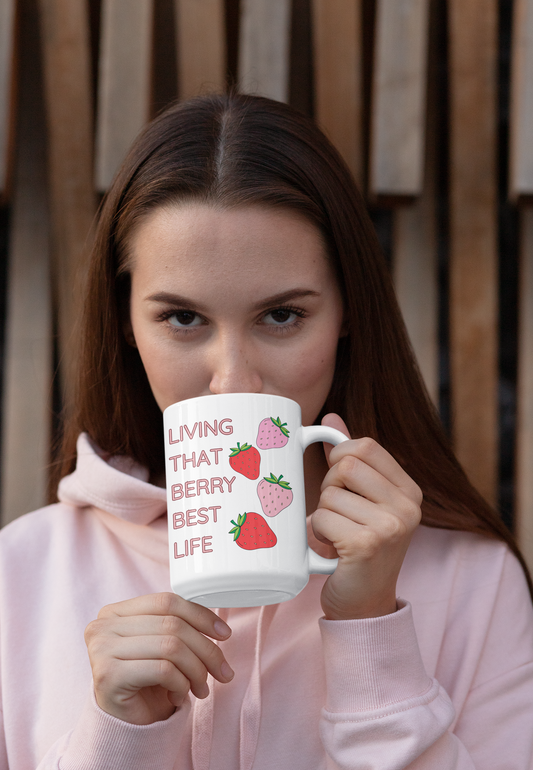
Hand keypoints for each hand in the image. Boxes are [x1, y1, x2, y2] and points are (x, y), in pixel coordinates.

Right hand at [84, 592, 233, 724]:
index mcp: (115, 612)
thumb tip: (220, 627)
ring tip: (200, 687)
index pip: (167, 601)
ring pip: (171, 646)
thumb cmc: (146, 682)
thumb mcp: (163, 646)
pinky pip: (163, 670)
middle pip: (172, 625)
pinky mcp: (108, 675)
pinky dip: (181, 684)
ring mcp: (101, 649)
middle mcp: (103, 626)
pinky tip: (178, 696)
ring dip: (196, 670)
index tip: (224, 634)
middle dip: (206, 650)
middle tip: (222, 671)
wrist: (123, 725)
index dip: (201, 615)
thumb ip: (179, 626)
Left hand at [313, 414, 421, 620]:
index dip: (340, 457)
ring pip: (329, 494)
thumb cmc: (357, 546)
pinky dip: (315, 533)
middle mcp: (408, 506)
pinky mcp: (368, 544)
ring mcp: (391, 526)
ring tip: (336, 535)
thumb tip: (330, 417)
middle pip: (346, 466)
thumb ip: (350, 460)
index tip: (338, 481)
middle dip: (329, 488)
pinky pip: (320, 518)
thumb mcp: (361, 500)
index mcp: (409, 490)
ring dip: (321, 515)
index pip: (365, 446)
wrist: (363, 605)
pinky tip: (331, 550)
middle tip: (337, 514)